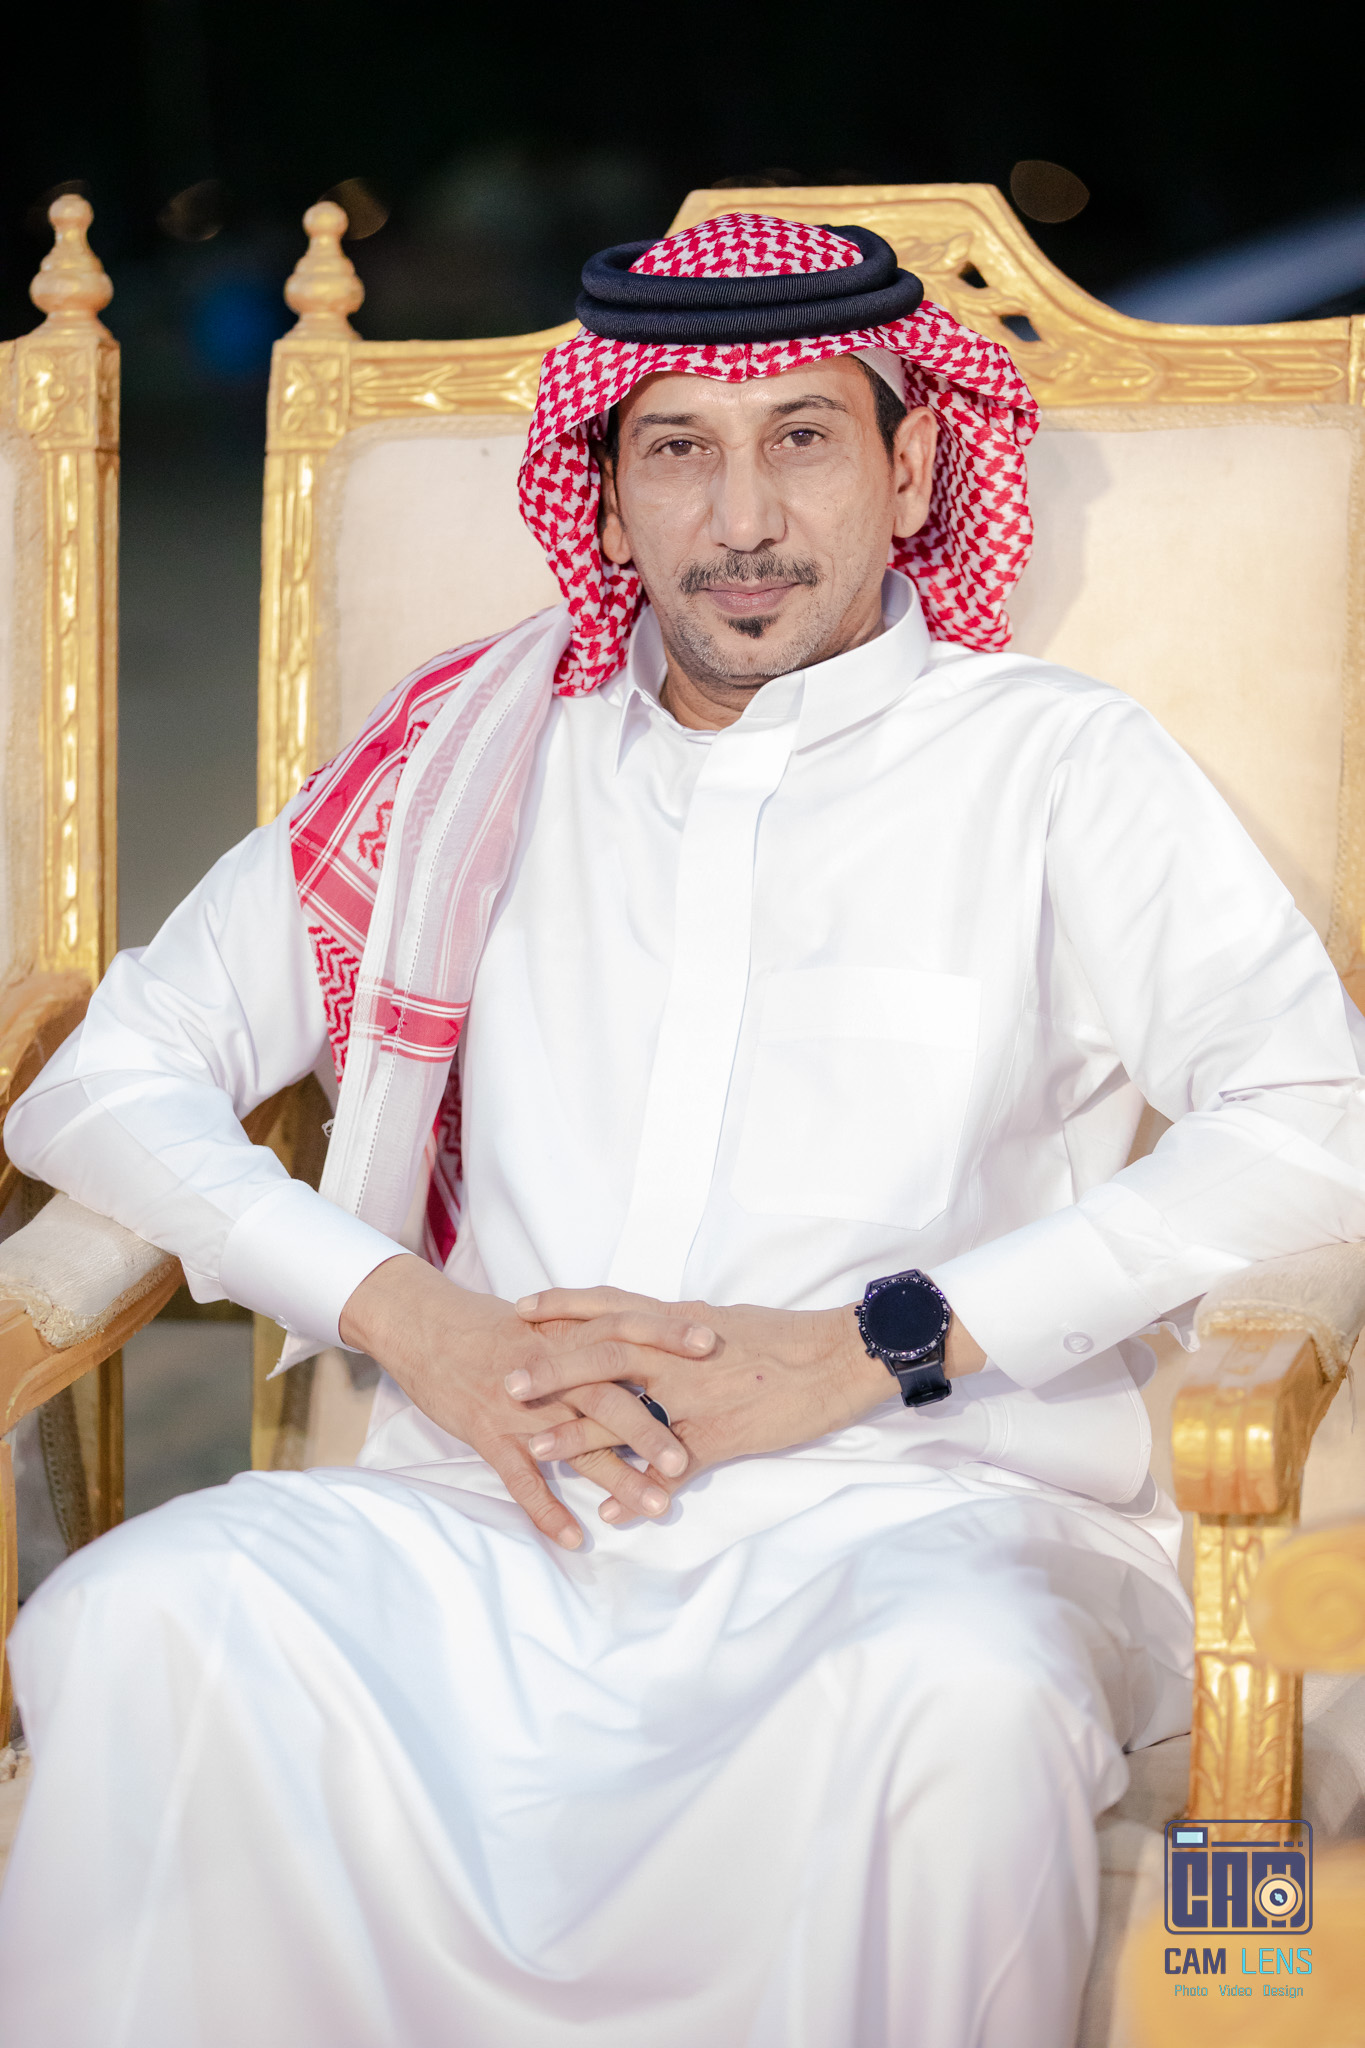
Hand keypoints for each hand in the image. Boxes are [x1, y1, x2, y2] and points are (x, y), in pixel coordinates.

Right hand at [338, 1256, 712, 1548]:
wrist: (424, 1328)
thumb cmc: (491, 1327)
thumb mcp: (546, 1320)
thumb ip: (592, 1333)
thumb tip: (648, 1343)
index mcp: (566, 1333)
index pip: (625, 1328)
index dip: (667, 1335)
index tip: (712, 1345)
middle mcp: (550, 1369)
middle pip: (608, 1397)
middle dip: (650, 1430)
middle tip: (688, 1459)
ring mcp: (520, 1405)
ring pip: (574, 1444)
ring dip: (616, 1477)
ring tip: (655, 1508)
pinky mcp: (488, 1432)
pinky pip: (521, 1479)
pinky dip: (547, 1510)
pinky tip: (575, 1536)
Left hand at [510, 1287, 987, 1523]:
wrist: (841, 1355)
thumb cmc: (787, 1339)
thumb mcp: (726, 1324)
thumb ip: (682, 1334)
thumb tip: (652, 1337)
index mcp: (681, 1323)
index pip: (614, 1306)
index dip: (566, 1306)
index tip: (522, 1308)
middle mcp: (682, 1353)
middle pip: (605, 1354)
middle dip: (554, 1368)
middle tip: (509, 1382)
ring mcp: (700, 1395)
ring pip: (628, 1412)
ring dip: (580, 1432)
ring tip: (537, 1448)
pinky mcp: (723, 1433)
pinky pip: (674, 1466)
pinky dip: (642, 1490)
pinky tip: (615, 1513)